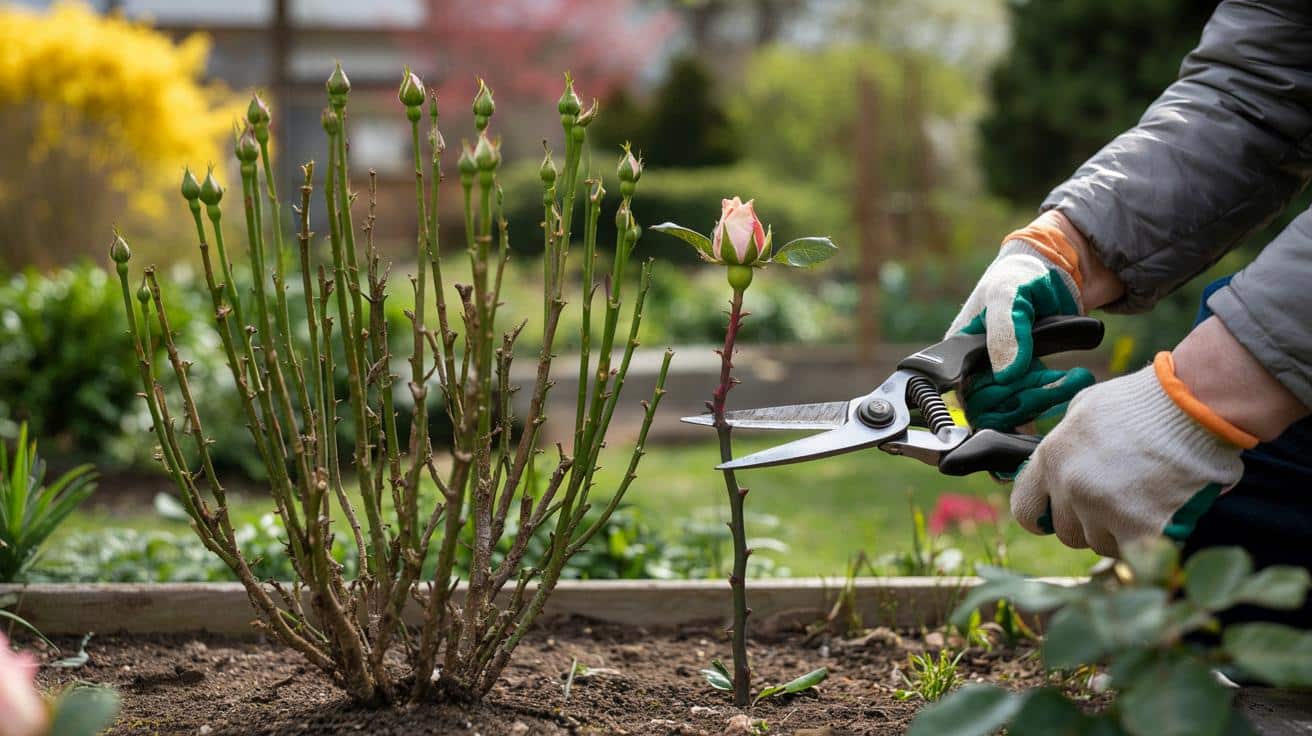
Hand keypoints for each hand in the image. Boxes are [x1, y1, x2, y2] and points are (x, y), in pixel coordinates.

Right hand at [949, 214, 1090, 426]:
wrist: (1053, 273)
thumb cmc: (1019, 277)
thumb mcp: (1008, 296)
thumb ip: (1005, 332)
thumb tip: (1005, 375)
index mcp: (958, 351)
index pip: (966, 393)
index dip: (993, 396)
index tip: (1023, 381)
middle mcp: (975, 370)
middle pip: (992, 408)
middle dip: (1028, 396)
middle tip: (1060, 378)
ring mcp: (1001, 378)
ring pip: (1014, 411)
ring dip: (1046, 399)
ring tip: (1076, 377)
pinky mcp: (1024, 382)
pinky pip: (1031, 408)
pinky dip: (1052, 400)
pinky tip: (1071, 383)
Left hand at [1011, 353, 1253, 556]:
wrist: (1193, 405)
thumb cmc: (1143, 402)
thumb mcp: (1086, 409)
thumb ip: (1066, 442)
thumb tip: (1059, 463)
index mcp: (1052, 457)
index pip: (1025, 508)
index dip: (1043, 515)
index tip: (1058, 514)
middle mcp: (1070, 488)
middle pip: (1067, 532)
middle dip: (1089, 523)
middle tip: (1119, 500)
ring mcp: (1103, 510)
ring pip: (1101, 545)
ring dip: (1120, 532)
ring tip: (1145, 500)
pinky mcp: (1140, 529)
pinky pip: (1134, 553)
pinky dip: (1148, 540)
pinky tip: (1163, 513)